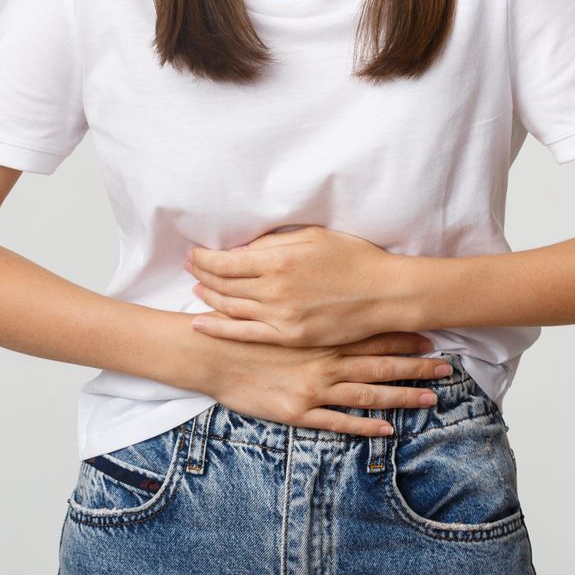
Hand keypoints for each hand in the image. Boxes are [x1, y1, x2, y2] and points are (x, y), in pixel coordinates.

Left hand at [184, 224, 410, 347]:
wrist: (385, 294)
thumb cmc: (354, 259)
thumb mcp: (313, 237)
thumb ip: (273, 243)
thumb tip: (241, 249)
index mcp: (278, 260)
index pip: (224, 261)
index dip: (203, 258)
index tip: (194, 253)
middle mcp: (274, 290)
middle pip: (222, 284)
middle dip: (200, 275)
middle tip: (190, 267)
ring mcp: (281, 317)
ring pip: (230, 308)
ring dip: (208, 298)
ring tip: (197, 290)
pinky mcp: (290, 337)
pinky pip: (246, 334)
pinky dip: (219, 329)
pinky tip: (202, 324)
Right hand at [184, 324, 450, 437]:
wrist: (212, 354)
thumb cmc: (244, 329)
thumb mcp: (279, 307)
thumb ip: (307, 305)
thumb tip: (332, 295)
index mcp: (322, 336)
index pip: (371, 335)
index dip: (403, 337)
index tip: (431, 336)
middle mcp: (325, 362)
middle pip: (380, 366)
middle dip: (415, 367)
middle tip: (446, 368)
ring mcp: (314, 390)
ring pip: (368, 396)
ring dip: (402, 398)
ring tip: (431, 400)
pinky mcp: (299, 413)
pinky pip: (339, 422)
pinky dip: (365, 427)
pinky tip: (387, 430)